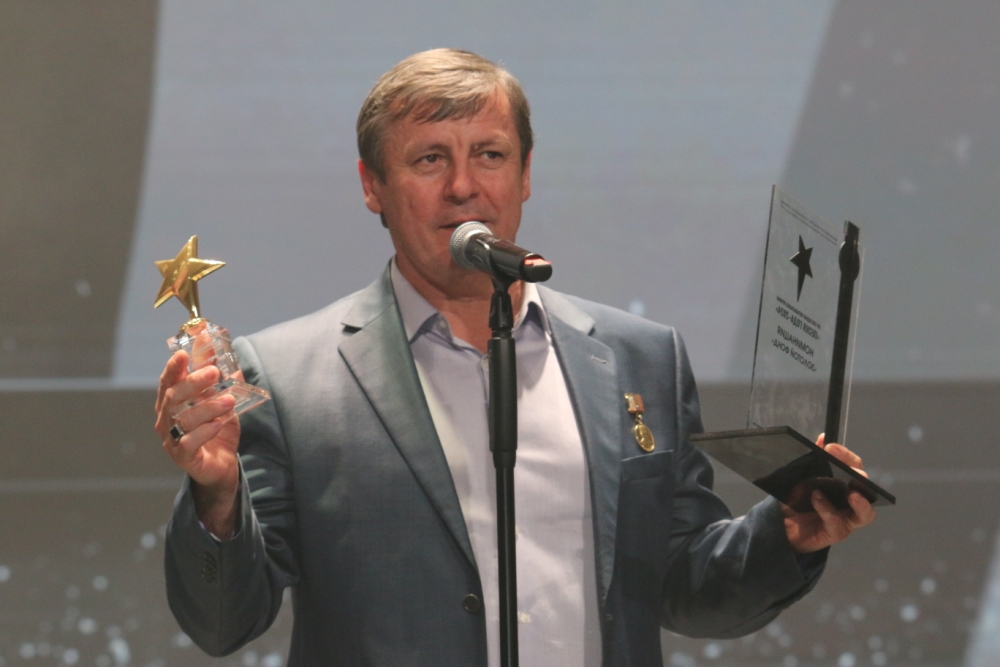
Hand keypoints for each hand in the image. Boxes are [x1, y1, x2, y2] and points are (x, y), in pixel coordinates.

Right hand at [155, 350, 240, 537]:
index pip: (168, 381)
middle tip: (214, 372)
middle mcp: (166, 420)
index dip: (174, 367)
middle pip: (173, 397)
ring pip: (183, 419)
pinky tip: (218, 424)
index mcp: (171, 403)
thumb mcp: (223, 405)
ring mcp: (171, 439)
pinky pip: (189, 442)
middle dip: (193, 382)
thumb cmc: (217, 431)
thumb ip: (225, 386)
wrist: (222, 466)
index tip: (184, 353)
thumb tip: (234, 364)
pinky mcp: (183, 457)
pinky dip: (204, 431)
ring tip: (229, 401)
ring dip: (208, 407)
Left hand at [783, 434, 875, 554]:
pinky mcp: (837, 532)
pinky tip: (817, 499)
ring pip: (866, 513)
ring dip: (861, 502)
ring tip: (852, 494)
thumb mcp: (803, 477)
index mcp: (845, 483)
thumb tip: (823, 438)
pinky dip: (827, 509)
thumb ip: (815, 459)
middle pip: (865, 487)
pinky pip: (837, 522)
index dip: (846, 456)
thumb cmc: (799, 500)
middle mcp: (851, 500)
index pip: (854, 466)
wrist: (783, 526)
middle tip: (849, 472)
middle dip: (859, 478)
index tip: (831, 448)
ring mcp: (846, 518)